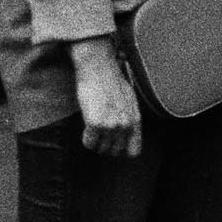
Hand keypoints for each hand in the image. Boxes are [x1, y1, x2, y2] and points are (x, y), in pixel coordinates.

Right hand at [71, 36, 141, 157]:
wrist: (99, 68)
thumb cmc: (112, 83)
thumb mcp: (129, 100)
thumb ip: (129, 120)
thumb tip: (125, 139)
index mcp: (136, 119)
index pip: (134, 152)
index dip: (122, 151)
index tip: (114, 143)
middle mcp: (125, 124)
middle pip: (114, 152)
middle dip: (106, 145)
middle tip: (101, 131)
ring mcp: (111, 125)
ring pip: (101, 149)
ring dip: (96, 141)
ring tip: (95, 124)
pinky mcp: (96, 123)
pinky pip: (89, 143)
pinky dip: (86, 137)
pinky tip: (88, 124)